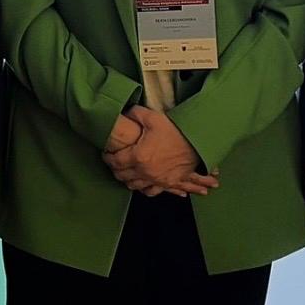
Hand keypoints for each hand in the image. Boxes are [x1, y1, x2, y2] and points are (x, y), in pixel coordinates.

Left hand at [102, 105, 218, 196]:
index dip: (107, 157)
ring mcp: (155, 180)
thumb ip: (136, 114)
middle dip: (114, 169)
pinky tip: (142, 182)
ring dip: (126, 179)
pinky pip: (149, 191)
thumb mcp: (153, 118)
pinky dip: (143, 188)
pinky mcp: (166, 183)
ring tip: (125, 171)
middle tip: (114, 161)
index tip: (106, 153)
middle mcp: (144, 171)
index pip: (115, 161)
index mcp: (138, 156)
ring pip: (133, 185)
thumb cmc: (176, 131)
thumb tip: (126, 112)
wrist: (198, 144)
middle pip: (121, 175)